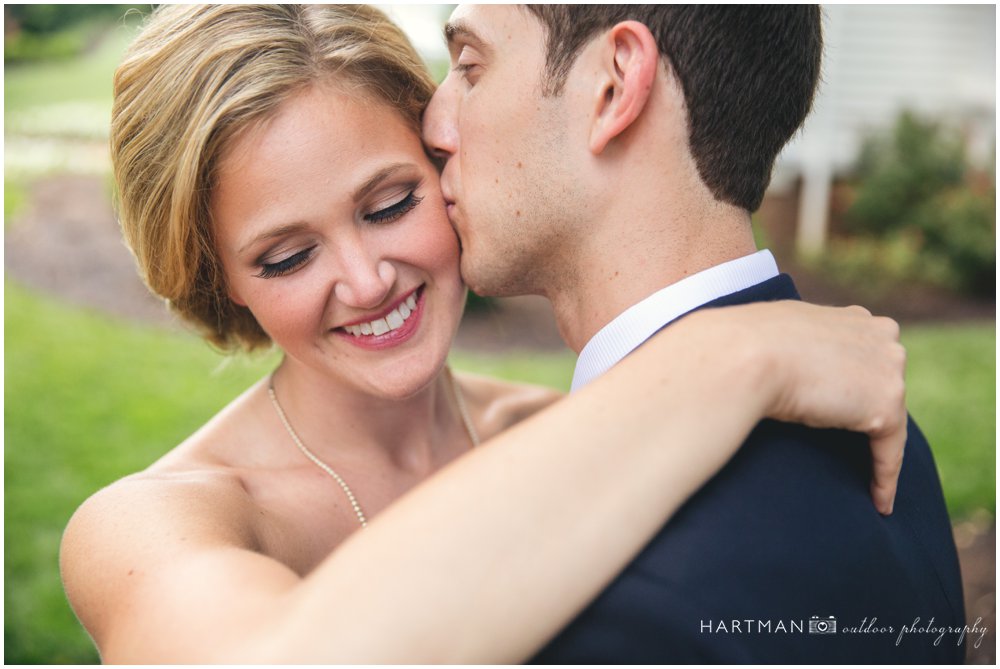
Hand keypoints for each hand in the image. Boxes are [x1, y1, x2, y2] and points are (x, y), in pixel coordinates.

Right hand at [693, 302, 906, 514]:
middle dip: (872, 415)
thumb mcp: (776, 335)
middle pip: (884, 385)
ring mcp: (888, 368)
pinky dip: (885, 480)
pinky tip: (879, 504)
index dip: (857, 387)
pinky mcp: (886, 405)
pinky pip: (890, 452)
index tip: (849, 414)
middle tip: (855, 452)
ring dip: (877, 450)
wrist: (742, 355)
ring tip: (866, 483)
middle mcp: (880, 335)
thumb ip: (796, 346)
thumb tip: (778, 363)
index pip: (866, 358)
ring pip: (888, 419)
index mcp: (853, 317)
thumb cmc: (742, 345)